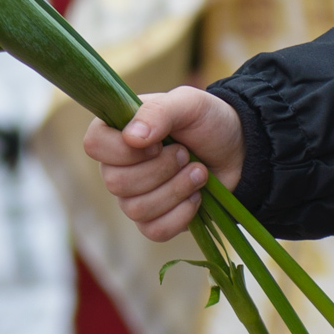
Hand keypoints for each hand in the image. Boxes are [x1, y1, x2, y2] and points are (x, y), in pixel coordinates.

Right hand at [84, 87, 245, 241]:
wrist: (238, 150)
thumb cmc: (208, 122)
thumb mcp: (189, 103)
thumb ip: (159, 112)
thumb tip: (132, 137)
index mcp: (117, 131)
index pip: (94, 145)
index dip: (125, 150)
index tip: (158, 143)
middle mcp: (117, 166)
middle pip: (116, 182)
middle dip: (161, 169)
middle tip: (186, 154)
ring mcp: (134, 196)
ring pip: (136, 209)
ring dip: (176, 189)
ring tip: (198, 171)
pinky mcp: (154, 220)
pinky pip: (154, 230)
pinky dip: (181, 215)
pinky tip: (196, 196)